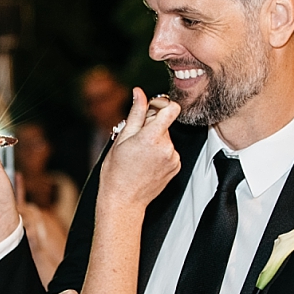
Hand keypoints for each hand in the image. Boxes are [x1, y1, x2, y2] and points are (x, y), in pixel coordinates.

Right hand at [98, 89, 180, 211]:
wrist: (124, 199)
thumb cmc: (117, 171)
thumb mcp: (122, 138)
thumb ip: (136, 113)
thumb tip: (139, 93)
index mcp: (152, 137)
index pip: (171, 109)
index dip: (162, 106)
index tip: (153, 110)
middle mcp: (167, 147)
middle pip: (165, 124)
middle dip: (152, 127)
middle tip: (136, 141)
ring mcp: (173, 158)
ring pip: (166, 138)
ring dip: (156, 141)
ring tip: (140, 155)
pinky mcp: (176, 166)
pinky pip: (170, 151)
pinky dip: (160, 153)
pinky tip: (147, 163)